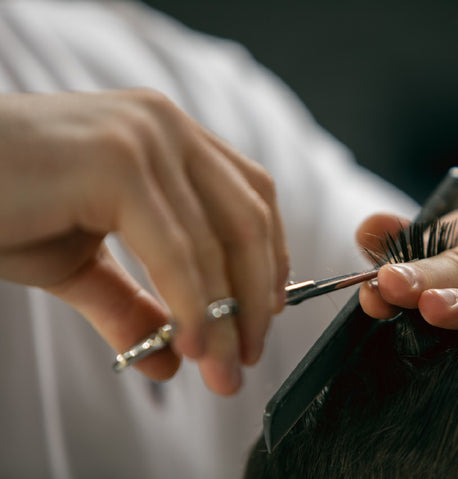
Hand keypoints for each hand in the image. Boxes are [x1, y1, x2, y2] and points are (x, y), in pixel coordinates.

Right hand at [0, 89, 288, 394]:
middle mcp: (165, 126)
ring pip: (218, 242)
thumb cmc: (1, 207)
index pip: (251, 197)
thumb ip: (130, 303)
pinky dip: (191, 307)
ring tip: (222, 370)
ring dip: (225, 319)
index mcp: (168, 136)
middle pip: (249, 219)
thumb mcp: (78, 262)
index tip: (264, 315)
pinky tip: (189, 348)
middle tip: (246, 357)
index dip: (269, 259)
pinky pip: (176, 252)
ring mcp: (144, 138)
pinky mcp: (116, 163)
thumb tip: (170, 360)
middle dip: (256, 298)